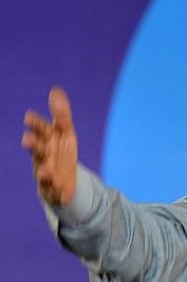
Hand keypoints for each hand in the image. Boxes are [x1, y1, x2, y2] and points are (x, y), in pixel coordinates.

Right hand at [22, 86, 78, 205]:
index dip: (36, 125)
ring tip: (46, 170)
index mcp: (46, 141)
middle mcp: (43, 157)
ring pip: (42, 173)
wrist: (63, 181)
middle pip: (38, 151)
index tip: (29, 117)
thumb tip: (55, 89)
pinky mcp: (53, 190)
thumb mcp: (64, 132)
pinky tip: (60, 190)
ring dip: (43, 171)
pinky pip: (54, 191)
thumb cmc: (60, 152)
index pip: (42, 131)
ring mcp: (46, 174)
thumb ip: (61, 113)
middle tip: (27, 139)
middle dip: (33, 145)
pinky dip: (56, 191)